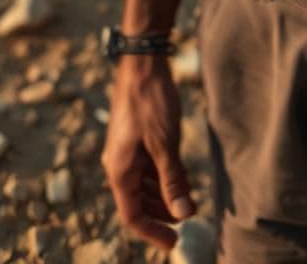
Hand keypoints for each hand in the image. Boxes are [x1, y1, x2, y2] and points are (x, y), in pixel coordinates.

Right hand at [100, 54, 196, 251]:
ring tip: (188, 200)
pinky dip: (162, 176)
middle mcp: (118, 164)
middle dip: (161, 214)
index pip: (132, 215)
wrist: (142, 64)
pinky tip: (181, 176)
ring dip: (163, 195)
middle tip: (187, 220)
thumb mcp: (165, 144)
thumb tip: (183, 214)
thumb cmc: (151, 102)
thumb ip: (173, 180)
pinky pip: (146, 168)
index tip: (174, 243)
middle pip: (137, 202)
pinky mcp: (134, 139)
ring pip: (142, 185)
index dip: (153, 232)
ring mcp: (125, 151)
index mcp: (119, 171)